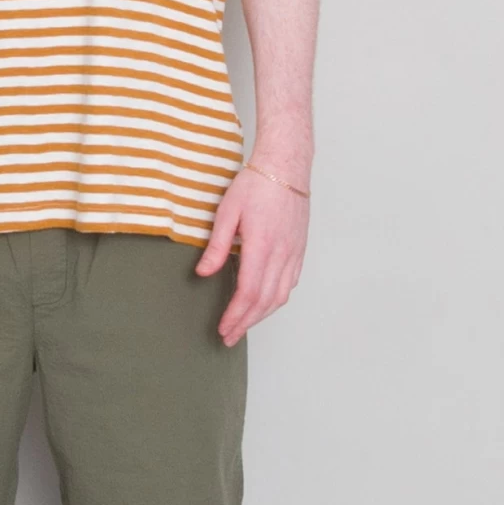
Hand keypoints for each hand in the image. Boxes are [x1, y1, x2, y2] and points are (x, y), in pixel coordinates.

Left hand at [194, 163, 309, 346]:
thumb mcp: (228, 211)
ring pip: (280, 296)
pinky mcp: (300, 250)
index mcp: (261, 245)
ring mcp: (294, 253)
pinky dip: (277, 300)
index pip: (248, 292)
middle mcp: (281, 254)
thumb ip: (217, 245)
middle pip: (265, 301)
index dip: (235, 315)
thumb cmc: (255, 184)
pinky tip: (265, 303)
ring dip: (262, 316)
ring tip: (244, 325)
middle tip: (229, 337)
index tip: (223, 328)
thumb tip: (204, 274)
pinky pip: (290, 284)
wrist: (286, 167)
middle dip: (246, 323)